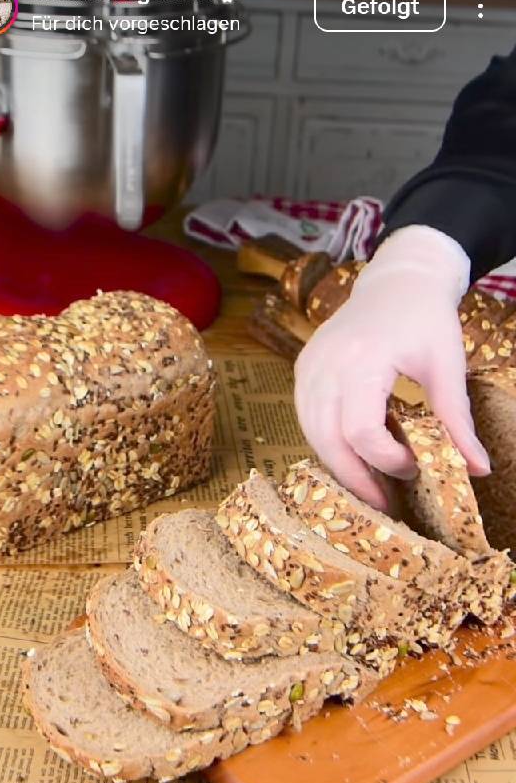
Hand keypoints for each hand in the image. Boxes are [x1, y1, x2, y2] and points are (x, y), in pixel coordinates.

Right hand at [294, 226, 490, 508]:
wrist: (398, 279)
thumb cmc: (426, 318)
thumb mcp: (448, 366)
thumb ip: (457, 420)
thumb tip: (480, 469)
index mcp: (363, 358)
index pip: (361, 430)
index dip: (387, 460)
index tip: (415, 466)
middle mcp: (326, 363)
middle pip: (327, 439)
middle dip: (355, 478)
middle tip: (385, 503)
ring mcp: (308, 365)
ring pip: (311, 433)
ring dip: (339, 465)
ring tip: (369, 486)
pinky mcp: (303, 368)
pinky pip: (306, 418)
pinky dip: (327, 443)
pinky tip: (353, 456)